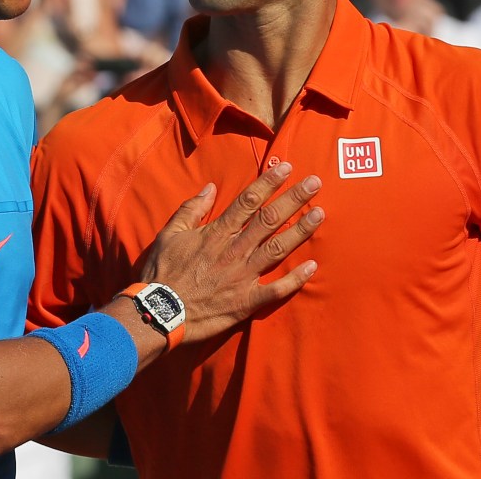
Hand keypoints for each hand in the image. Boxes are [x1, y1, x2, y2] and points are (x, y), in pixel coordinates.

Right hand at [138, 164, 322, 343]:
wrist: (159, 311)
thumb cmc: (162, 271)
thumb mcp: (169, 234)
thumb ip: (191, 210)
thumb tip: (210, 187)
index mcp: (216, 233)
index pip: (248, 201)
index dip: (269, 183)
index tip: (287, 168)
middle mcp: (234, 250)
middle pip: (269, 220)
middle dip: (294, 199)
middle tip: (315, 183)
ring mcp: (242, 276)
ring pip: (277, 249)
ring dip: (301, 231)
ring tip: (320, 214)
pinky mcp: (245, 301)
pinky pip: (275, 290)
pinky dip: (295, 280)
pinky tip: (312, 267)